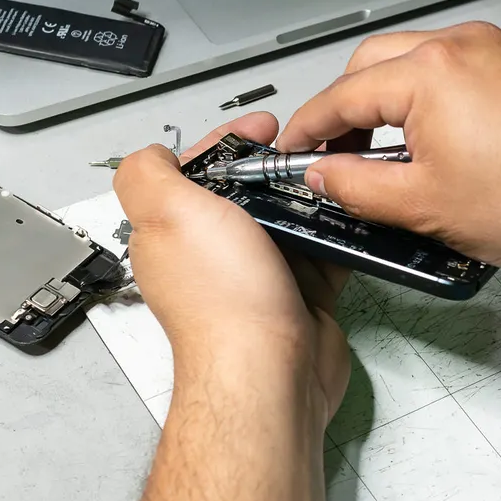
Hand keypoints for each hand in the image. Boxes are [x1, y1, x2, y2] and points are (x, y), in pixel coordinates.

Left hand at [114, 114, 350, 426]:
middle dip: (277, 165)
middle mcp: (213, 255)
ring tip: (337, 171)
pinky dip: (338, 232)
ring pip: (287, 219)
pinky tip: (353, 212)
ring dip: (311, 194)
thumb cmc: (223, 301)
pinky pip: (322, 252)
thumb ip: (147, 174)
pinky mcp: (299, 296)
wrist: (270, 373)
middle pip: (247, 192)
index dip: (230, 142)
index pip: (198, 171)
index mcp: (175, 232)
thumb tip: (150, 153)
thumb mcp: (168, 212)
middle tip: (309, 149)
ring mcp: (257, 276)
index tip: (264, 128)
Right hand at [279, 22, 500, 271]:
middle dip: (346, 111)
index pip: (341, 94)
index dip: (307, 128)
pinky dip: (429, 101)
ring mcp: (494, 49)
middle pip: (372, 65)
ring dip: (388, 104)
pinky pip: (453, 71)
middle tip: (337, 159)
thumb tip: (323, 175)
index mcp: (430, 72)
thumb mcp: (427, 207)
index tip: (291, 152)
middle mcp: (461, 44)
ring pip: (413, 64)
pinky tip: (435, 148)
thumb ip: (358, 187)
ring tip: (389, 160)